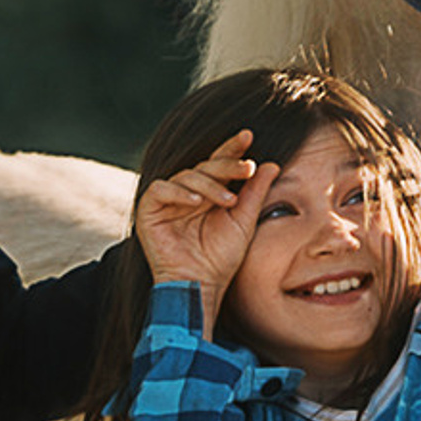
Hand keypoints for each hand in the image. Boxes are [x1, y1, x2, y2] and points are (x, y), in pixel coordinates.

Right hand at [135, 131, 272, 326]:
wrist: (201, 284)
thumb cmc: (221, 257)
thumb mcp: (243, 221)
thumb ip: (255, 193)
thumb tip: (272, 164)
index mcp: (209, 192)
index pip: (219, 163)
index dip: (231, 149)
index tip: (248, 136)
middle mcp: (187, 192)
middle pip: (205, 165)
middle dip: (227, 164)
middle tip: (247, 168)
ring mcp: (168, 201)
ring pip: (186, 175)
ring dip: (209, 184)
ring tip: (228, 200)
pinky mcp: (149, 211)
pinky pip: (160, 189)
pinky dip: (178, 192)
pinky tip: (196, 201)